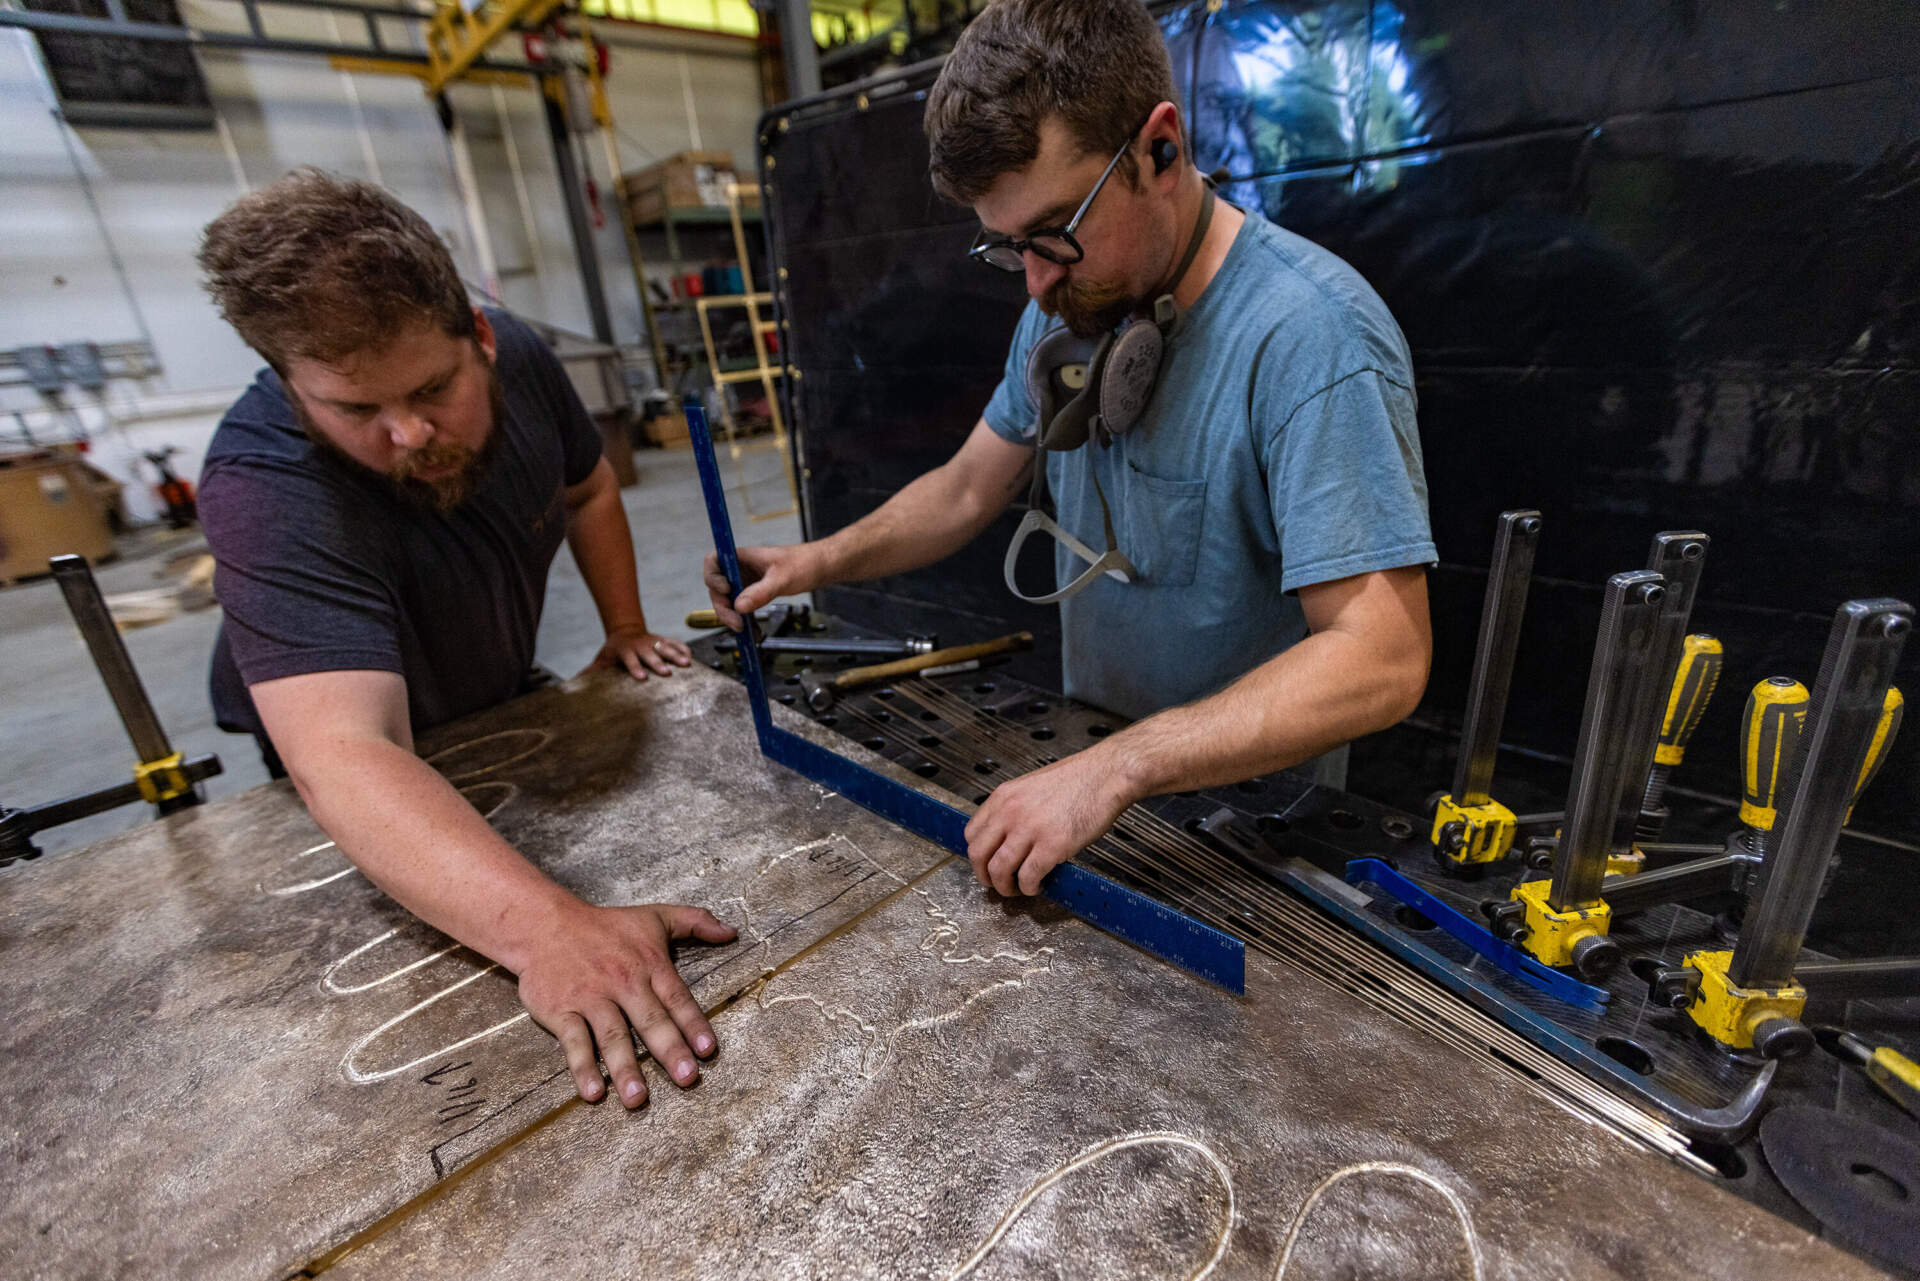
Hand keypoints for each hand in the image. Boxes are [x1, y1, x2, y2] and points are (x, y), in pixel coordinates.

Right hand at [516, 902, 737, 1106]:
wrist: (543, 924)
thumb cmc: (605, 926)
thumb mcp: (654, 917)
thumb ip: (696, 921)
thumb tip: (731, 932)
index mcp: (649, 964)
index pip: (677, 998)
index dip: (693, 1024)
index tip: (708, 1050)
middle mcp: (623, 983)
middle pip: (650, 1020)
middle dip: (669, 1050)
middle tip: (687, 1079)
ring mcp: (591, 998)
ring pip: (612, 1036)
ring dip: (625, 1068)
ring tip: (638, 1099)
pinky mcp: (561, 1010)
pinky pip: (574, 1041)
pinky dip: (582, 1066)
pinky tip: (593, 1092)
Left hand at [587, 626, 691, 679]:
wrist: (626, 631)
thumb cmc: (614, 651)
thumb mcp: (603, 659)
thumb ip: (592, 671)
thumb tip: (577, 682)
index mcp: (626, 651)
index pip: (631, 660)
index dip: (636, 668)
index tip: (642, 677)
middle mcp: (641, 645)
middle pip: (651, 654)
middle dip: (659, 663)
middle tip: (667, 673)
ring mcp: (654, 641)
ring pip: (666, 647)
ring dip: (676, 655)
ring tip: (686, 664)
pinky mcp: (664, 639)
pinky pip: (676, 642)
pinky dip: (683, 648)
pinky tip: (691, 657)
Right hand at [702, 544, 821, 630]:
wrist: (818, 568)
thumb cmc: (803, 563)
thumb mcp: (782, 578)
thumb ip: (761, 592)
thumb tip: (739, 606)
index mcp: (743, 556)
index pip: (713, 561)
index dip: (713, 577)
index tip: (726, 590)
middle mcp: (740, 569)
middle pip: (717, 588)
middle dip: (723, 607)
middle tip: (737, 622)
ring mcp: (745, 582)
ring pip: (728, 601)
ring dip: (733, 617)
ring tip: (745, 631)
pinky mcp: (753, 594)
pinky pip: (742, 609)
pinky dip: (745, 621)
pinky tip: (754, 633)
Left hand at [963, 749, 1138, 896]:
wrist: (1105, 775)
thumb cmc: (1077, 780)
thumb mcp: (1031, 786)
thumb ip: (1014, 809)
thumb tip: (1007, 837)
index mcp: (1003, 797)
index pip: (971, 834)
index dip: (979, 855)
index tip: (988, 864)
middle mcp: (1010, 812)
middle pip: (978, 855)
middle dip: (985, 876)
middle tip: (998, 884)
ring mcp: (1030, 829)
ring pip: (999, 870)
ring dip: (1006, 887)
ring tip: (1019, 889)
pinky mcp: (1052, 845)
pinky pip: (1028, 877)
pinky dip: (1030, 888)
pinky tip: (1038, 885)